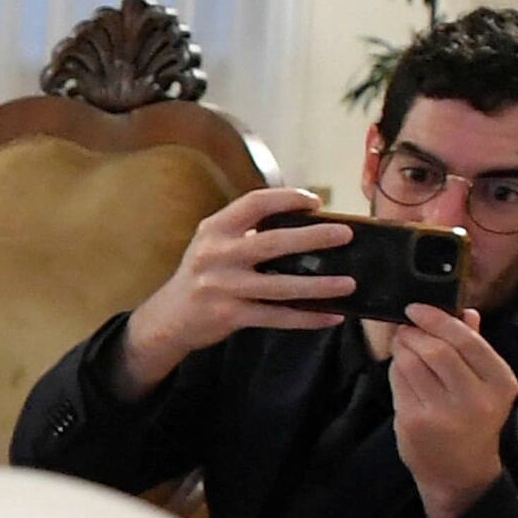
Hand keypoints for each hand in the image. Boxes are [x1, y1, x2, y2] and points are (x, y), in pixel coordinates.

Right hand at [118, 188, 351, 393]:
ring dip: (319, 285)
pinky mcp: (229, 315)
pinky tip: (331, 316)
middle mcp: (216, 255)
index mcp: (215, 229)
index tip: (316, 202)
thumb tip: (303, 225)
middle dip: (313, 237)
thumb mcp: (213, 244)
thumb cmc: (201, 275)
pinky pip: (277, 317)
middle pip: (272, 242)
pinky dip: (307, 318)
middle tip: (345, 234)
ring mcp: (222, 287)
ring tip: (349, 283)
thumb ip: (246, 231)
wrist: (168, 318)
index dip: (287, 199)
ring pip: (280, 285)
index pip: (254, 203)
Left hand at [385, 301, 517, 517]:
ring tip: (402, 345)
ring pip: (411, 363)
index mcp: (500, 382)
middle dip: (414, 332)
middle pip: (436, 349)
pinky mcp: (415, 422)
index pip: (466, 340)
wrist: (460, 472)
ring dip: (401, 348)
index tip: (416, 308)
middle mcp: (475, 398)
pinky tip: (401, 369)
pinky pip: (398, 382)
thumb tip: (465, 311)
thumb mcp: (485, 385)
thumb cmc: (473, 421)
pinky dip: (395, 369)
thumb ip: (475, 347)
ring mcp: (443, 413)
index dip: (437, 319)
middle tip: (405, 327)